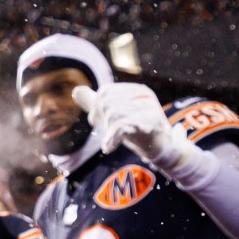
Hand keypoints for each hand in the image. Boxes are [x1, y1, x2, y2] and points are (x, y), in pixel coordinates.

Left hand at [71, 83, 191, 170]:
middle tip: (105, 132)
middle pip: (108, 103)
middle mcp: (144, 97)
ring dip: (108, 131)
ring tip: (111, 140)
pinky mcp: (150, 125)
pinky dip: (111, 139)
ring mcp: (149, 110)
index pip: (106, 92)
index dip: (95, 107)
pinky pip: (122, 127)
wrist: (162, 148)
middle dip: (100, 119)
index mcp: (137, 91)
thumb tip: (76, 90)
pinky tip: (108, 147)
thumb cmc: (138, 130)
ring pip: (113, 115)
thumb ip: (97, 103)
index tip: (96, 121)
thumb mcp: (116, 115)